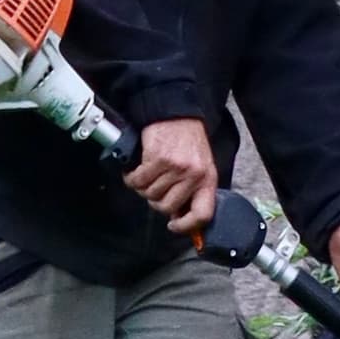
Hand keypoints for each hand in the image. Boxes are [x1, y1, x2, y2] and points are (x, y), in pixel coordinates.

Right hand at [128, 115, 221, 237]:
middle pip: (166, 207)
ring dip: (144, 187)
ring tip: (148, 173)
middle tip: (155, 187)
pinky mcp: (158, 158)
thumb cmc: (187, 139)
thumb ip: (192, 190)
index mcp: (207, 178)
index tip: (174, 226)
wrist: (176, 112)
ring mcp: (176, 167)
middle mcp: (193, 174)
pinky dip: (132, 177)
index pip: (202, 214)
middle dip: (156, 200)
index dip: (186, 227)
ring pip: (150, 194)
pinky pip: (138, 181)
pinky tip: (136, 169)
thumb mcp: (200, 165)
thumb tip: (178, 216)